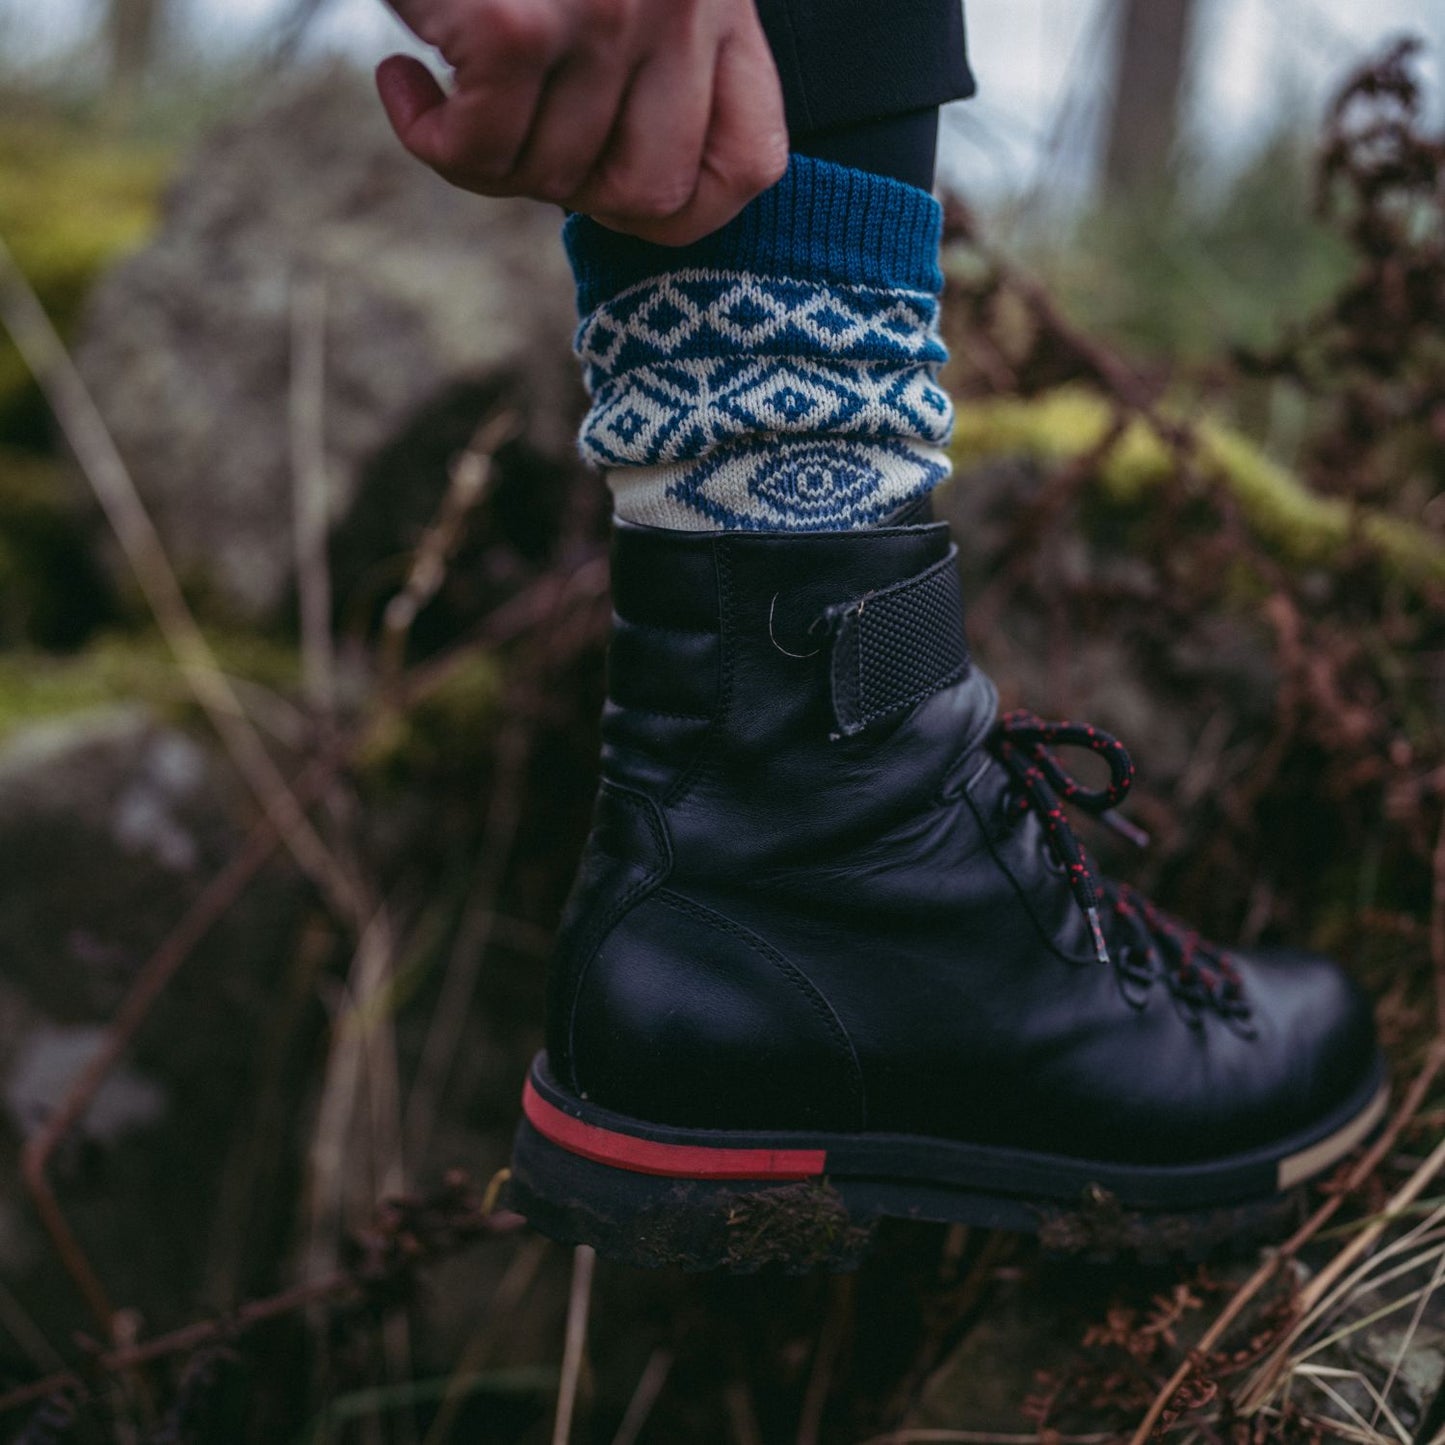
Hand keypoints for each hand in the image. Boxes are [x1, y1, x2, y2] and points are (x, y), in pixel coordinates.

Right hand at [376, 0, 788, 245]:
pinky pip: (477, 152)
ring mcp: (606, 11)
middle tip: (514, 126)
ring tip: (451, 80)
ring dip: (484, 154)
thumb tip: (619, 197)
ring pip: (554, 179)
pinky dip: (424, 134)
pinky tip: (403, 79)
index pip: (748, 165)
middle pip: (648, 194)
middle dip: (569, 188)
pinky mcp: (517, 23)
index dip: (677, 210)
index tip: (606, 181)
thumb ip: (653, 62)